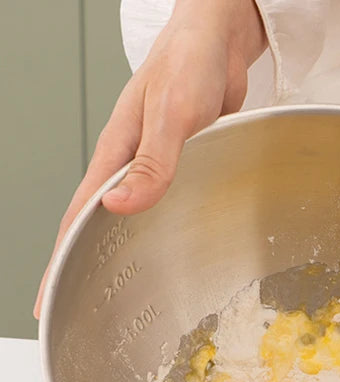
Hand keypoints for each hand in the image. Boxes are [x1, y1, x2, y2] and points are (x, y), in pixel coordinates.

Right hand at [34, 0, 266, 317]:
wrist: (218, 42)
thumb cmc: (189, 65)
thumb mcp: (172, 116)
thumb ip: (152, 164)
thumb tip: (119, 206)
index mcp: (116, 155)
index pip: (78, 217)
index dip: (61, 260)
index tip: (47, 299)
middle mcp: (129, 164)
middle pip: (97, 225)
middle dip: (82, 267)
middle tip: (77, 309)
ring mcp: (153, 166)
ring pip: (130, 218)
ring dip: (119, 253)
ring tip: (113, 291)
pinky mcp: (179, 165)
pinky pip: (161, 205)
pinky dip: (154, 231)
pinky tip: (161, 248)